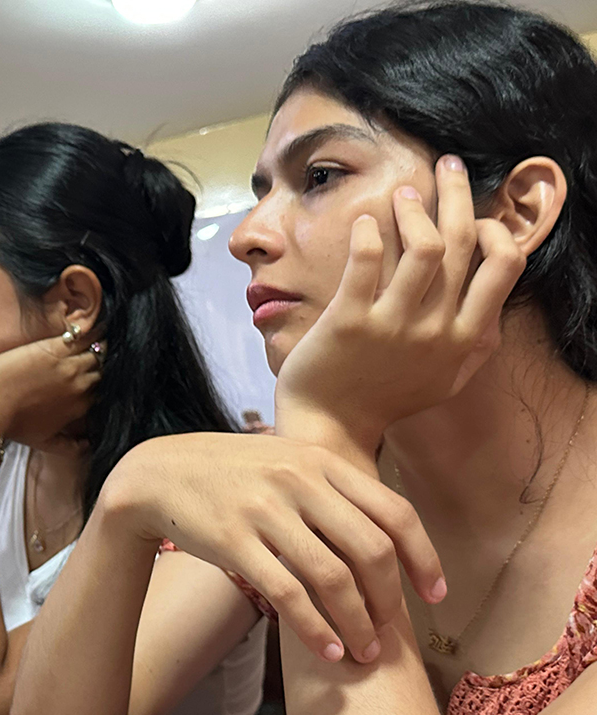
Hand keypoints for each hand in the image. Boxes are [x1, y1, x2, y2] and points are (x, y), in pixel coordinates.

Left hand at [0, 329, 100, 448]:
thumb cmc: (12, 426)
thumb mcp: (44, 442)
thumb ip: (69, 446)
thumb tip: (87, 446)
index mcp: (80, 407)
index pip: (104, 392)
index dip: (102, 383)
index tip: (99, 375)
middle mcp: (81, 386)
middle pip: (105, 370)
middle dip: (104, 364)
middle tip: (100, 354)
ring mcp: (70, 365)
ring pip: (100, 351)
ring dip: (101, 345)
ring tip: (99, 338)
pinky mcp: (56, 347)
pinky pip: (86, 335)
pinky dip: (95, 329)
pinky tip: (96, 324)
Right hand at [103, 432, 443, 662]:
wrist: (157, 474)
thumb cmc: (228, 474)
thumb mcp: (285, 460)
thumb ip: (331, 486)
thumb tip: (386, 531)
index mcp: (320, 460)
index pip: (395, 513)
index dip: (425, 559)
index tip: (435, 596)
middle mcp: (298, 480)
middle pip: (372, 549)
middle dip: (390, 601)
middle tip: (389, 632)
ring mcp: (265, 509)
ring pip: (333, 577)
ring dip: (357, 624)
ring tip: (363, 654)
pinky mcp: (233, 540)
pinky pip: (288, 594)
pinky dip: (315, 629)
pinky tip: (327, 651)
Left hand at [275, 155, 525, 454]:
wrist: (330, 427)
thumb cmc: (386, 400)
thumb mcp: (444, 381)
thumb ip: (475, 348)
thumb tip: (495, 312)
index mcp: (465, 339)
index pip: (505, 265)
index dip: (495, 228)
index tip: (474, 217)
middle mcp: (436, 330)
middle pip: (463, 242)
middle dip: (457, 193)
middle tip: (445, 166)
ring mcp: (393, 326)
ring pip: (424, 246)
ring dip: (414, 207)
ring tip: (401, 193)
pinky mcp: (349, 322)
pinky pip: (367, 262)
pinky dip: (369, 233)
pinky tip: (365, 223)